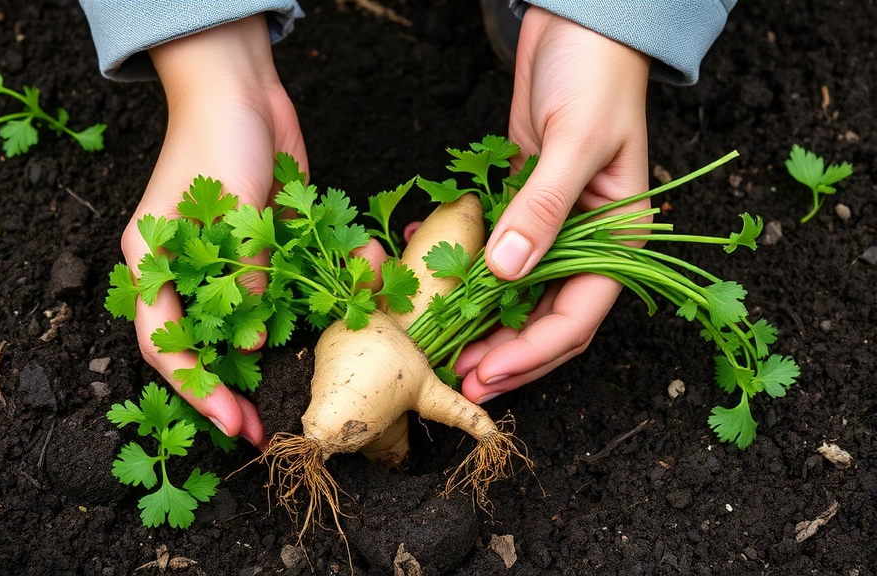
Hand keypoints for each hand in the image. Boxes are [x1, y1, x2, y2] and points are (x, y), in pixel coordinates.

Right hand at [120, 15, 306, 447]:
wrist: (243, 87)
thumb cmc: (217, 137)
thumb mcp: (227, 209)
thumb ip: (242, 274)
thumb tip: (257, 339)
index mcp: (153, 263)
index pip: (163, 343)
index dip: (196, 389)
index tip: (233, 421)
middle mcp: (184, 271)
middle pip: (201, 344)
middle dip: (231, 388)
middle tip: (261, 427)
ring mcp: (223, 262)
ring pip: (246, 324)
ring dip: (278, 349)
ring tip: (302, 382)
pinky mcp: (260, 250)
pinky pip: (282, 288)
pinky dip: (311, 298)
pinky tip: (346, 297)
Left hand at [457, 7, 651, 402]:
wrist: (579, 22)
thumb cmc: (595, 74)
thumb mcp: (574, 142)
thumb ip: (541, 210)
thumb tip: (506, 273)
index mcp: (620, 238)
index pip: (577, 318)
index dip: (531, 353)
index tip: (486, 374)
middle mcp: (586, 241)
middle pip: (542, 318)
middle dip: (503, 354)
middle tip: (459, 380)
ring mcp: (550, 225)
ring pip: (513, 294)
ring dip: (478, 323)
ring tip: (440, 346)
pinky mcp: (517, 205)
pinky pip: (489, 251)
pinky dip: (460, 268)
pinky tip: (427, 274)